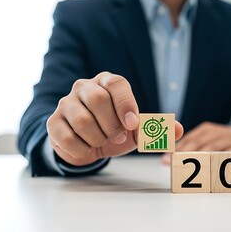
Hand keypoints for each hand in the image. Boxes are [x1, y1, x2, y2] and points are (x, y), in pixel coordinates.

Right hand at [47, 72, 183, 165]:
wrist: (88, 144)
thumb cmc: (113, 130)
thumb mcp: (135, 130)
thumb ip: (156, 128)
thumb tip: (177, 130)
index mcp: (106, 83)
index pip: (116, 84)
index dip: (126, 104)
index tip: (132, 125)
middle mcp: (84, 87)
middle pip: (97, 99)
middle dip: (111, 124)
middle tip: (118, 137)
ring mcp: (66, 103)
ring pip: (81, 119)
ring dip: (97, 138)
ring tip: (102, 142)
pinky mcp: (53, 121)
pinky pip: (66, 136)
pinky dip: (81, 148)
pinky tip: (87, 148)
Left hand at [162, 122, 230, 164]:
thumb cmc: (222, 142)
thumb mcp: (207, 139)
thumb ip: (189, 148)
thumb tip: (168, 159)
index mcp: (206, 129)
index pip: (188, 139)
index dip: (176, 149)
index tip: (166, 159)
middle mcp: (216, 132)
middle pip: (199, 142)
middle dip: (185, 154)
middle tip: (175, 164)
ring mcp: (229, 139)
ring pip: (212, 148)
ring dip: (200, 158)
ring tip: (188, 167)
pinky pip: (229, 155)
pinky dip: (220, 161)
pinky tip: (211, 169)